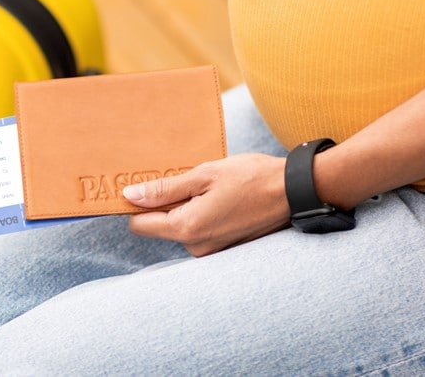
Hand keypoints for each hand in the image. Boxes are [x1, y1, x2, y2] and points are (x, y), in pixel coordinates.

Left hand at [123, 154, 289, 256]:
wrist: (293, 192)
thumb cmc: (250, 177)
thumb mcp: (204, 174)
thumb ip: (165, 189)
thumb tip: (131, 195)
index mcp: (187, 228)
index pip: (140, 225)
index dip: (137, 204)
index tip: (146, 184)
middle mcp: (196, 247)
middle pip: (162, 226)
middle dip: (168, 203)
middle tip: (191, 179)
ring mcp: (212, 250)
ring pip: (183, 227)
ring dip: (189, 207)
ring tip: (213, 188)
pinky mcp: (224, 248)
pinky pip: (201, 231)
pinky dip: (204, 214)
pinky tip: (223, 198)